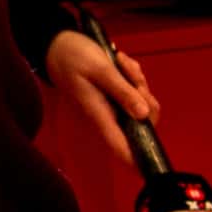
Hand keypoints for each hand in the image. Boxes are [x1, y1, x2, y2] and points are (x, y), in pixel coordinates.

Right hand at [44, 25, 160, 171]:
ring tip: (121, 63)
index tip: (153, 167)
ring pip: (142, 104)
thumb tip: (144, 114)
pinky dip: (134, 77)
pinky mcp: (115, 96)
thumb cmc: (74, 57)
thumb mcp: (100, 69)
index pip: (120, 146)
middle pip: (142, 122)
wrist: (58, 45)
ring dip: (139, 83)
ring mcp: (112, 106)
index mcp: (99, 114)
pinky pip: (136, 92)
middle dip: (146, 98)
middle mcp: (107, 115)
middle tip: (133, 76)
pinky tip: (120, 63)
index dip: (136, 161)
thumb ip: (122, 91)